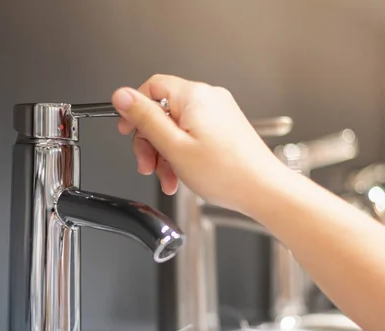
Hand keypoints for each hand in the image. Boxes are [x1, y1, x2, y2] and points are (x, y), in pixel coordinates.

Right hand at [112, 74, 285, 213]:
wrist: (263, 190)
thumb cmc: (226, 173)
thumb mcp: (173, 147)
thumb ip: (144, 119)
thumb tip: (121, 95)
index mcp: (194, 96)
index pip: (152, 87)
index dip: (135, 110)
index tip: (128, 130)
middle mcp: (209, 99)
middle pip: (163, 111)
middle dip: (150, 141)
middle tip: (147, 164)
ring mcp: (219, 113)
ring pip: (177, 127)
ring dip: (165, 153)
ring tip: (167, 177)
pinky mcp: (225, 128)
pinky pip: (193, 135)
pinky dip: (182, 154)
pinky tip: (180, 175)